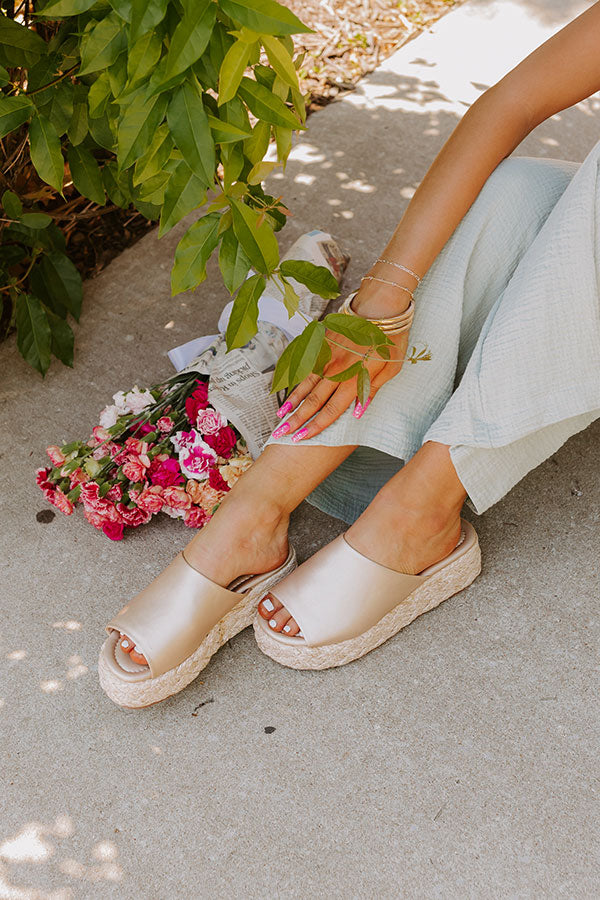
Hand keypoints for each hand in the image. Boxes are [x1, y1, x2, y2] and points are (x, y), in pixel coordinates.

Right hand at [272, 326, 409, 440]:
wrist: (380, 306)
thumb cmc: (389, 338)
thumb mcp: (390, 369)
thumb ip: (370, 390)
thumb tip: (357, 412)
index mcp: (354, 379)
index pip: (331, 410)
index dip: (316, 426)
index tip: (302, 438)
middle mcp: (336, 370)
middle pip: (313, 401)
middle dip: (296, 420)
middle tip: (281, 435)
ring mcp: (326, 356)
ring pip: (305, 384)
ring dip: (292, 402)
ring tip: (280, 416)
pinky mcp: (322, 344)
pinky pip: (306, 366)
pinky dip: (296, 380)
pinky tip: (289, 388)